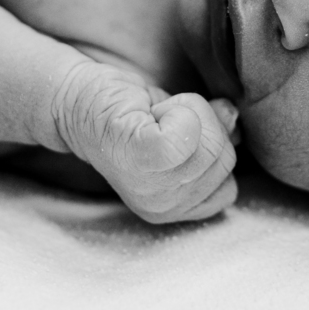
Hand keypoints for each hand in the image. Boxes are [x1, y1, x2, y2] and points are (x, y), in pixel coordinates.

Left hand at [52, 63, 239, 223]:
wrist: (76, 98)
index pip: (228, 187)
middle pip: (225, 160)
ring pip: (212, 141)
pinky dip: (178, 107)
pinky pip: (191, 129)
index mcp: (173, 210)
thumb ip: (214, 132)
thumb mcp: (183, 128)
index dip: (212, 148)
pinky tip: (151, 112)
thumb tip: (232, 117)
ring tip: (155, 117)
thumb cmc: (130, 113)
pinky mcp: (142, 156)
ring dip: (189, 111)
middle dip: (203, 124)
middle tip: (163, 121)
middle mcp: (163, 209)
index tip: (179, 134)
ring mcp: (152, 188)